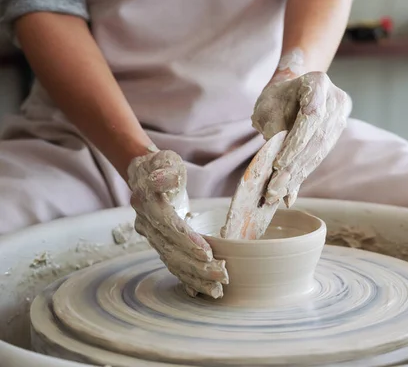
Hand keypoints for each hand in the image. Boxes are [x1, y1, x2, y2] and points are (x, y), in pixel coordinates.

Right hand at [127, 150, 228, 297]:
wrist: (143, 175)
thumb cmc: (159, 165)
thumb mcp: (163, 159)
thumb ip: (164, 169)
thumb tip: (168, 179)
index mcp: (148, 203)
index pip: (169, 226)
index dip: (188, 241)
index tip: (208, 253)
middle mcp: (147, 224)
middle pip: (173, 251)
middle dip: (197, 267)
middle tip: (222, 276)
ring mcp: (152, 237)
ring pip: (173, 262)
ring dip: (195, 278)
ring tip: (217, 290)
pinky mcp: (160, 244)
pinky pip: (173, 264)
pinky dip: (187, 279)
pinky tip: (202, 291)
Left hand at [252, 71, 350, 207]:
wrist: (291, 91)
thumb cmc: (276, 97)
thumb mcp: (267, 108)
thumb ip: (273, 133)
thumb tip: (278, 170)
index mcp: (318, 83)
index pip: (310, 116)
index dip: (296, 143)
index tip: (278, 164)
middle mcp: (335, 99)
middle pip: (317, 138)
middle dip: (294, 166)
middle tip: (274, 188)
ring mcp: (340, 116)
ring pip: (320, 151)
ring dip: (298, 174)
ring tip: (278, 192)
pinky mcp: (337, 132)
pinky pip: (320, 155)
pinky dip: (303, 172)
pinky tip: (289, 188)